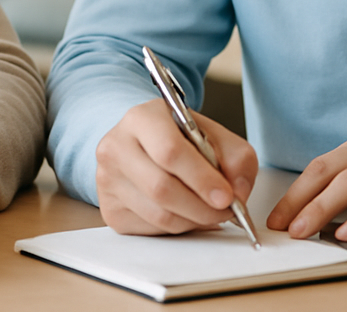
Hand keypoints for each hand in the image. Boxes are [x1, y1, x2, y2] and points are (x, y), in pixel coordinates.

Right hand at [95, 98, 257, 235]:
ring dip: (194, 220)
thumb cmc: (179, 137)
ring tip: (211, 212)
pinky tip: (187, 212)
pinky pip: (152, 229)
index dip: (201, 178)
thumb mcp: (212, 133)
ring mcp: (108, 179)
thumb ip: (236, 156)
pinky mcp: (109, 208)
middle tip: (226, 211)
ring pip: (158, 214)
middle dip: (202, 207)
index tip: (227, 196)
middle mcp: (116, 145)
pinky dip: (178, 227)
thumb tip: (238, 192)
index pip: (169, 151)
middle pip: (161, 187)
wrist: (143, 143)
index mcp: (141, 117)